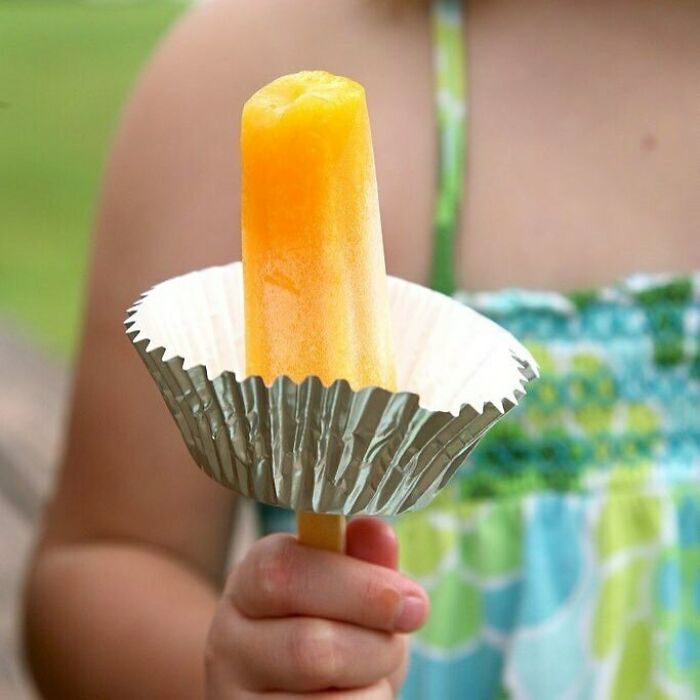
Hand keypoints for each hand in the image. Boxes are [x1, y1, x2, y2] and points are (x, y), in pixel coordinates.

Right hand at [205, 517, 428, 697]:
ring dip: (371, 687)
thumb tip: (376, 530)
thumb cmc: (332, 624)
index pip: (285, 572)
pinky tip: (348, 696)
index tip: (412, 601)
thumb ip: (364, 559)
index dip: (358, 587)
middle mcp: (229, 636)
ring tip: (368, 672)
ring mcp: (233, 693)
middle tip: (395, 642)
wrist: (294, 685)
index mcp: (253, 577)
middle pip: (310, 648)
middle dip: (375, 647)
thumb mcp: (350, 588)